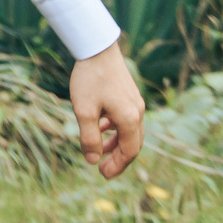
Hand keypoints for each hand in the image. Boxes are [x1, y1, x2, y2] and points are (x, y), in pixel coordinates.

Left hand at [68, 40, 144, 176]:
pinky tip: (100, 128)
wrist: (98, 48)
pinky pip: (126, 119)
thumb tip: (92, 160)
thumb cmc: (90, 79)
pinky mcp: (129, 95)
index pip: (129, 152)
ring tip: (99, 151)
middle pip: (133, 144)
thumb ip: (89, 137)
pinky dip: (115, 129)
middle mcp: (137, 112)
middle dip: (118, 158)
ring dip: (116, 144)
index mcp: (129, 119)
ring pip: (129, 132)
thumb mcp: (84, 110)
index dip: (117, 166)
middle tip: (103, 169)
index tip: (102, 174)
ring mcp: (135, 103)